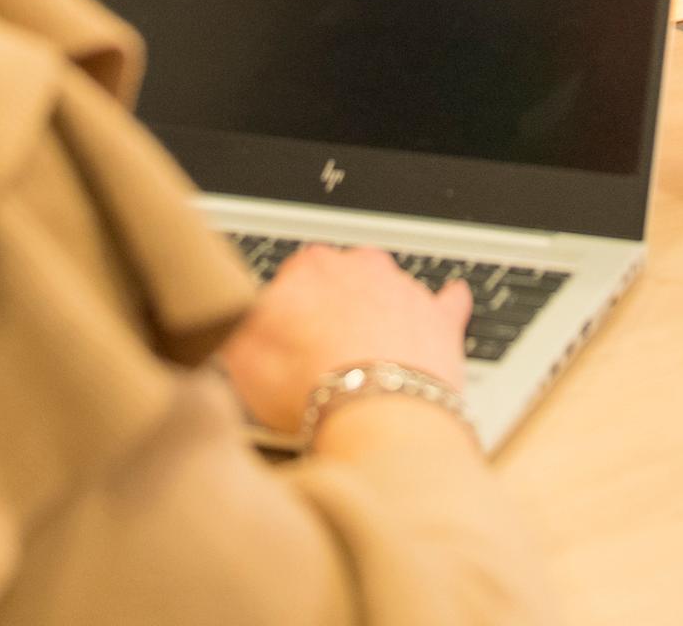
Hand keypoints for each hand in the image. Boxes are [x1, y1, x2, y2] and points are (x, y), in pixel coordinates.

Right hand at [218, 243, 471, 435]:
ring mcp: (403, 289)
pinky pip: (445, 303)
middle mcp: (359, 267)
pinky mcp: (440, 318)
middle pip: (339, 283)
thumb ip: (238, 333)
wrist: (379, 415)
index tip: (284, 344)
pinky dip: (442, 307)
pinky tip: (448, 302)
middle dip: (331, 311)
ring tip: (364, 359)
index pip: (291, 280)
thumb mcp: (243, 362)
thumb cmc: (312, 389)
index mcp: (310, 269)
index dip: (285, 317)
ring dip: (378, 315)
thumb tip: (233, 325)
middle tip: (319, 357)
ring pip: (386, 292)